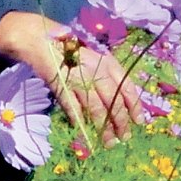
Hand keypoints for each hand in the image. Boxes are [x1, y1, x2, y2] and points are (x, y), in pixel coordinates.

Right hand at [0, 12, 145, 147]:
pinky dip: (79, 120)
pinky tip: (84, 131)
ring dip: (103, 127)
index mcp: (107, 61)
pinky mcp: (61, 86)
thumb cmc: (69, 46)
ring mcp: (78, 79)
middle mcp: (96, 70)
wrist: (40, 38)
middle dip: (121, 122)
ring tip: (108, 141)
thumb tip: (119, 99)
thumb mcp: (94, 55)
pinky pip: (72, 108)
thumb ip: (107, 74)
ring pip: (96, 108)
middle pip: (113, 101)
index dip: (135, 106)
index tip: (140, 121)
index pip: (126, 86)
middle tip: (124, 137)